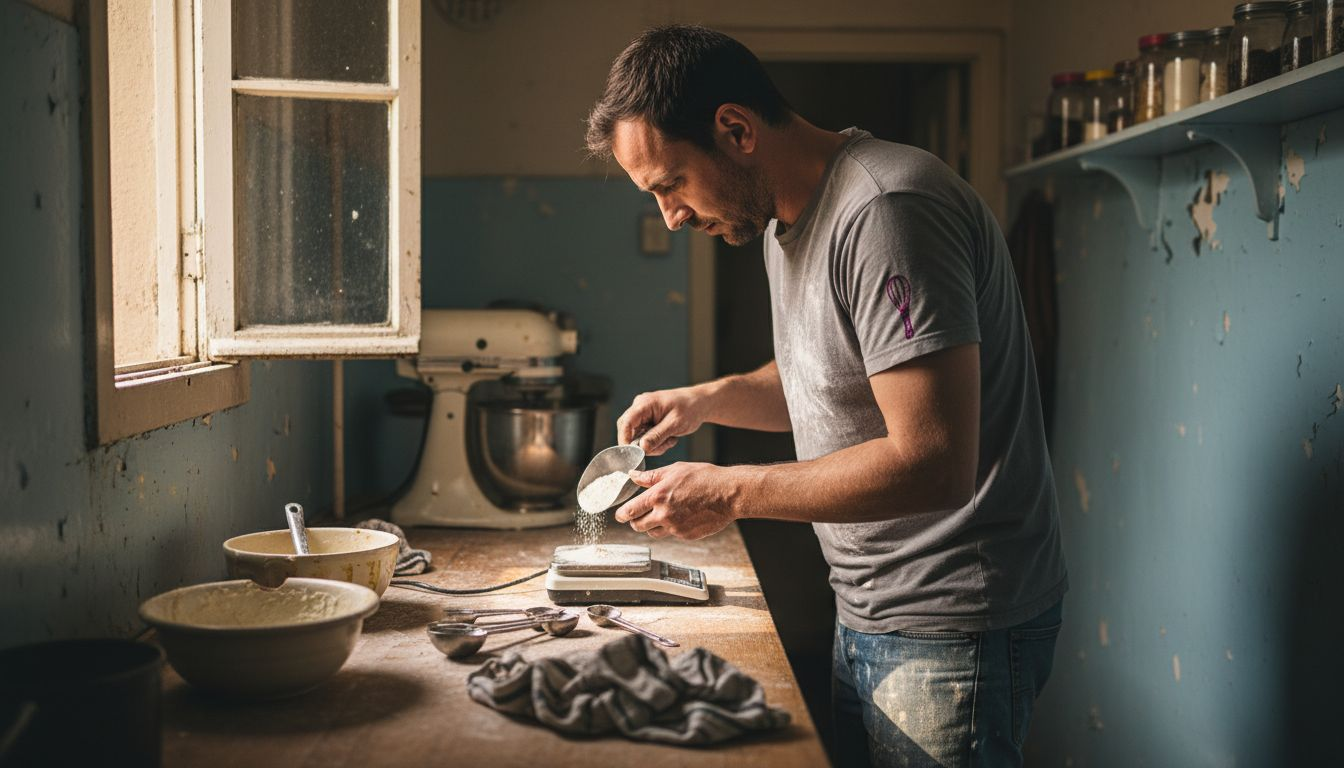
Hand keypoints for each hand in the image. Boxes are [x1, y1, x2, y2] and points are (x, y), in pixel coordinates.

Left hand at [613, 463, 742, 539]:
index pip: (630, 511)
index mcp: (658, 496)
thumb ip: (651, 476)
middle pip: (638, 526)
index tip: (620, 514)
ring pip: (653, 532)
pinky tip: (680, 516)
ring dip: (651, 526)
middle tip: (638, 515)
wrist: (729, 494)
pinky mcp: (686, 536)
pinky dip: (670, 528)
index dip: (621, 514)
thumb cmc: (705, 478)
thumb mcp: (675, 470)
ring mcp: (675, 528)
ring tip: (660, 514)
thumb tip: (633, 476)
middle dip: (634, 521)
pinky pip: (671, 534)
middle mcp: (664, 515)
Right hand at [616, 387, 706, 455]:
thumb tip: (642, 447)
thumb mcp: (675, 424)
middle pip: (628, 430)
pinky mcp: (648, 421)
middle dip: (643, 444)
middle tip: (660, 447)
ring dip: (653, 444)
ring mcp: (643, 414)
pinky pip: (645, 436)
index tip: (634, 454)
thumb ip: (657, 436)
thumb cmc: (689, 408)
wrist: (699, 403)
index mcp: (644, 404)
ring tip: (670, 440)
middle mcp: (640, 407)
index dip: (625, 440)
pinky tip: (669, 438)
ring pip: (637, 436)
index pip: (626, 423)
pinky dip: (656, 442)